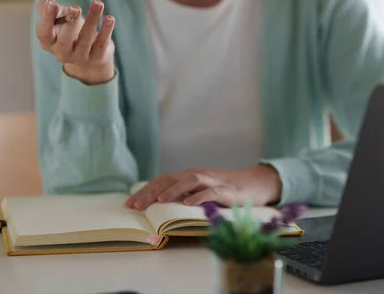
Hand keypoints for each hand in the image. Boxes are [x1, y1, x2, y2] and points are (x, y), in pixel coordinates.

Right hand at [35, 0, 115, 84]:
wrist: (90, 57)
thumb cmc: (69, 30)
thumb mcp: (57, 18)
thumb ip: (48, 8)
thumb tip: (49, 2)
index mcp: (48, 42)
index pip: (44, 32)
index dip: (47, 18)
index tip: (52, 2)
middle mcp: (62, 53)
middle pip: (64, 41)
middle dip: (70, 23)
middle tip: (75, 8)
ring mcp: (80, 57)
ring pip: (85, 39)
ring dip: (92, 20)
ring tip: (98, 3)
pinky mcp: (97, 57)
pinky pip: (101, 44)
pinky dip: (106, 30)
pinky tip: (109, 18)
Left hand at [125, 165, 281, 209]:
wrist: (255, 183)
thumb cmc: (224, 190)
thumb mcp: (200, 192)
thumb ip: (183, 196)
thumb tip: (157, 207)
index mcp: (188, 176)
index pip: (161, 181)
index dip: (144, 191)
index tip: (129, 204)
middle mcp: (197, 175)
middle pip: (170, 180)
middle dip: (152, 192)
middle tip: (136, 206)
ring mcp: (212, 181)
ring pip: (189, 181)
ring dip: (173, 190)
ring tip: (160, 202)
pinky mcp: (226, 190)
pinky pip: (211, 192)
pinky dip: (199, 197)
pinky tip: (189, 204)